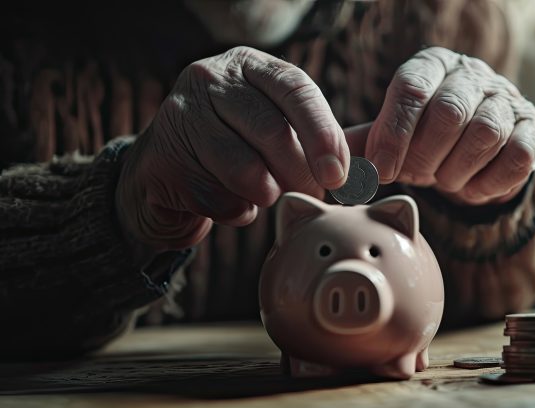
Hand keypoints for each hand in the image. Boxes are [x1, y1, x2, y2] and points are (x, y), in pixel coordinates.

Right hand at [116, 47, 348, 250]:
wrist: (167, 173)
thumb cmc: (239, 149)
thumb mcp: (278, 129)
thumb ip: (320, 139)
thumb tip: (372, 165)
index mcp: (249, 65)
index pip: (296, 88)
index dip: (324, 133)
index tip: (340, 174)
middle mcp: (211, 78)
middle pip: (272, 130)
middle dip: (299, 172)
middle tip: (309, 191)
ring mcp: (180, 114)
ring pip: (243, 167)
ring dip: (267, 193)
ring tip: (268, 194)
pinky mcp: (159, 157)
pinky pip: (216, 197)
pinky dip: (236, 212)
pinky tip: (235, 204)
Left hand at [365, 47, 534, 204]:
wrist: (480, 146)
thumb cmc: (426, 137)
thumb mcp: (394, 134)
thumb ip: (365, 145)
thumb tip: (332, 169)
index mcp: (431, 66)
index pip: (411, 89)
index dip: (393, 134)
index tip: (381, 171)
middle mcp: (472, 74)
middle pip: (450, 112)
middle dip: (425, 156)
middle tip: (414, 176)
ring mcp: (507, 99)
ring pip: (485, 134)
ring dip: (456, 171)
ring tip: (442, 181)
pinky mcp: (533, 129)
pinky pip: (516, 158)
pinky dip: (488, 183)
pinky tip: (470, 189)